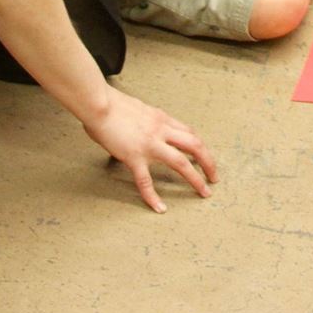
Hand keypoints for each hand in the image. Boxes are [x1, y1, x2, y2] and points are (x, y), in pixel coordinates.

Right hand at [81, 86, 217, 213]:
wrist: (98, 104)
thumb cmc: (110, 104)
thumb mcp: (137, 109)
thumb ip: (144, 120)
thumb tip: (142, 127)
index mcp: (161, 118)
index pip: (188, 132)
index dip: (199, 146)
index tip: (203, 156)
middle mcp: (161, 130)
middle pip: (195, 145)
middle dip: (208, 162)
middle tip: (214, 177)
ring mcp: (149, 144)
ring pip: (181, 162)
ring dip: (196, 178)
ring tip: (204, 192)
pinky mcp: (134, 157)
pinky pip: (146, 181)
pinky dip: (153, 196)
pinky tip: (160, 208)